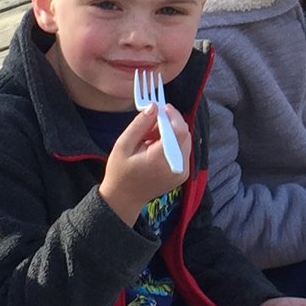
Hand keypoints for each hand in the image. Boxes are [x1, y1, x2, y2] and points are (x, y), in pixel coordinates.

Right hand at [100, 103, 187, 223]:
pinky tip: (155, 147)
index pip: (178, 130)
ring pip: (185, 140)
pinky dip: (172, 143)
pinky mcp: (183, 174)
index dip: (172, 115)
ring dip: (171, 133)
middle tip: (151, 123)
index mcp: (161, 159)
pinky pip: (183, 150)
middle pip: (184, 134)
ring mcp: (182, 171)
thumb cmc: (120, 172)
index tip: (161, 107)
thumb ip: (139, 125)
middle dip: (170, 123)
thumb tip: (153, 107)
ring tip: (150, 137)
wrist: (124, 198)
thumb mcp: (123, 145)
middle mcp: (177, 166)